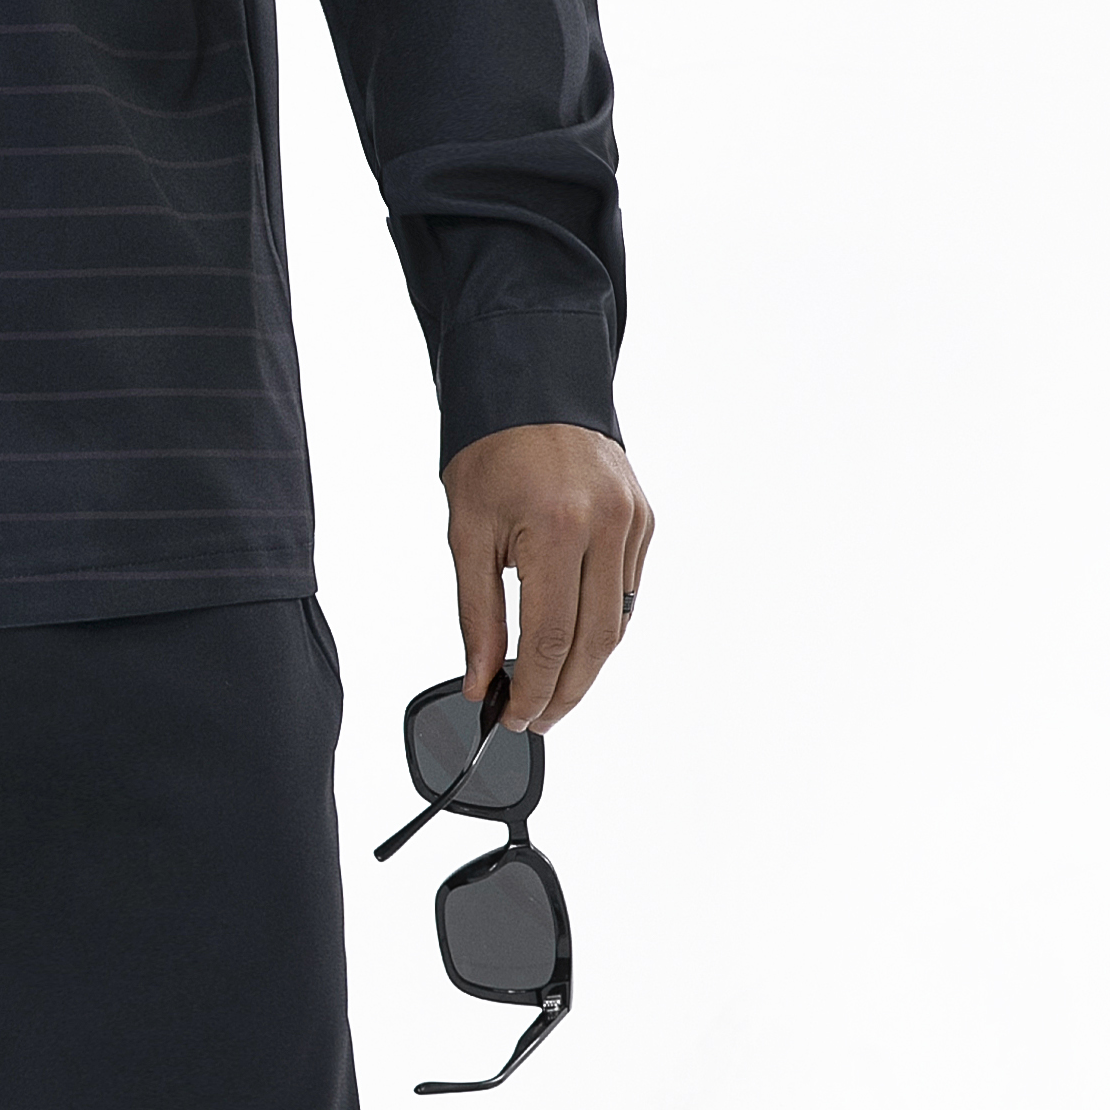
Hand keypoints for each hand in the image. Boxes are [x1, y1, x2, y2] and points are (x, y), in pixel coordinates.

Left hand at [443, 422, 653, 733]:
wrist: (533, 389)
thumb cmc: (492, 455)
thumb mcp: (466, 533)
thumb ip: (475, 615)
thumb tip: (480, 682)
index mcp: (558, 527)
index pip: (550, 637)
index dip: (533, 689)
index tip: (513, 718)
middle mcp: (606, 525)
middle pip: (595, 641)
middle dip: (564, 691)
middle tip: (536, 720)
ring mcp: (632, 523)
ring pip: (618, 623)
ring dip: (586, 665)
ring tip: (550, 690)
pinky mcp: (643, 520)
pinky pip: (626, 592)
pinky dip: (601, 625)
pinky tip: (573, 642)